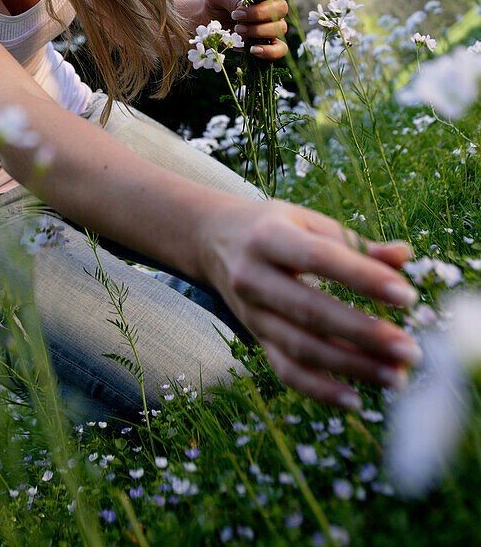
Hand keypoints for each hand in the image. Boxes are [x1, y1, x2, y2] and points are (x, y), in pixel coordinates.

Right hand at [199, 197, 420, 408]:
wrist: (212, 239)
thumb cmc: (273, 227)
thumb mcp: (307, 222)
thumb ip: (355, 243)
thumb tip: (404, 257)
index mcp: (269, 236)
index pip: (320, 259)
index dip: (363, 278)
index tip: (406, 296)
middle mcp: (253, 276)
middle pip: (311, 311)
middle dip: (364, 334)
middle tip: (410, 350)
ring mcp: (251, 312)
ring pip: (302, 347)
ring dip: (351, 367)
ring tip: (396, 377)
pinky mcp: (255, 339)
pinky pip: (286, 370)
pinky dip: (320, 390)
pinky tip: (357, 400)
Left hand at [201, 0, 288, 61]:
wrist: (207, 22)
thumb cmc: (215, 3)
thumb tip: (243, 7)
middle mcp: (269, 6)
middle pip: (281, 7)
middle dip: (260, 13)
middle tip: (237, 16)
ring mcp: (270, 25)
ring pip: (280, 28)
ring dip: (259, 31)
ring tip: (238, 30)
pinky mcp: (266, 43)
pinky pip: (279, 49)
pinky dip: (269, 51)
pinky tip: (253, 50)